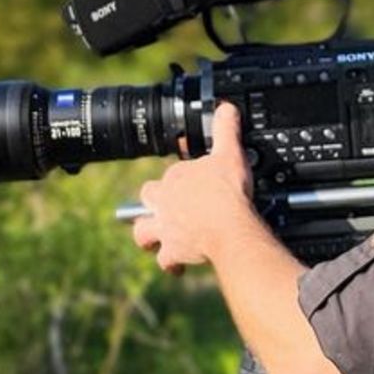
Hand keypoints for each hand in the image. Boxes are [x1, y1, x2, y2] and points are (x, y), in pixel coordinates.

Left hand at [132, 103, 255, 274]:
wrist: (228, 226)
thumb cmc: (228, 192)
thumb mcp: (230, 153)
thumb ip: (225, 130)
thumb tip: (225, 107)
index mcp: (175, 178)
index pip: (169, 175)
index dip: (180, 180)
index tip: (194, 184)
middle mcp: (164, 203)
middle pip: (147, 199)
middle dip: (152, 203)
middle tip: (166, 207)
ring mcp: (165, 227)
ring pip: (143, 231)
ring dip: (148, 235)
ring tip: (156, 239)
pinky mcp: (172, 251)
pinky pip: (165, 260)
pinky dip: (171, 264)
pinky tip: (178, 266)